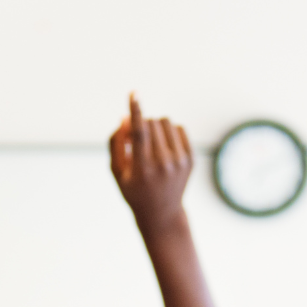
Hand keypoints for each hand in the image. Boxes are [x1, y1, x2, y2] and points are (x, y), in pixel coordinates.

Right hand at [109, 94, 192, 232]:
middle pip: (151, 123)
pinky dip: (168, 132)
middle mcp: (164, 164)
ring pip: (166, 122)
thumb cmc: (134, 190)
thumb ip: (116, 143)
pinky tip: (163, 146)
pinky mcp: (191, 159)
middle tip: (134, 138)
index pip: (140, 133)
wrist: (162, 213)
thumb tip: (125, 118)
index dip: (136, 111)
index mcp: (143, 169)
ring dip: (154, 126)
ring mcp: (180, 162)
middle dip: (140, 124)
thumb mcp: (117, 171)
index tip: (134, 93)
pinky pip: (179, 128)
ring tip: (149, 142)